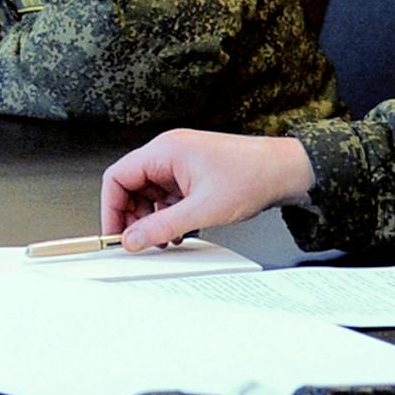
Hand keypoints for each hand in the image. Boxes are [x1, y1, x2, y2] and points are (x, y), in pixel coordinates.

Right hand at [102, 130, 315, 251]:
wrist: (284, 171)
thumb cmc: (251, 176)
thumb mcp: (201, 209)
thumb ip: (161, 227)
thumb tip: (133, 239)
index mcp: (165, 151)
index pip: (118, 177)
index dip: (111, 208)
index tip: (115, 234)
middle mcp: (169, 153)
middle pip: (131, 186)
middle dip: (132, 217)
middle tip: (138, 242)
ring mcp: (181, 163)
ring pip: (149, 193)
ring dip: (151, 219)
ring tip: (162, 240)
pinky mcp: (193, 174)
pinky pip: (167, 196)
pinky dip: (167, 215)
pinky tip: (177, 232)